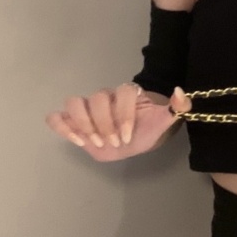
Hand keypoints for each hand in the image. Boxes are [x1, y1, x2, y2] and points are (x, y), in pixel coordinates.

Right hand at [45, 83, 191, 161]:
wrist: (134, 139)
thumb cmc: (147, 128)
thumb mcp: (164, 120)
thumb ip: (178, 108)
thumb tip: (180, 92)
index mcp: (127, 94)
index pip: (122, 93)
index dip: (123, 114)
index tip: (127, 137)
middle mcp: (105, 97)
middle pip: (97, 99)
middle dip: (105, 124)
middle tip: (114, 143)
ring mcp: (87, 108)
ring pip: (74, 102)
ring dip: (83, 124)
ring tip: (94, 142)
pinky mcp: (72, 122)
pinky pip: (57, 117)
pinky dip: (62, 127)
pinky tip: (76, 141)